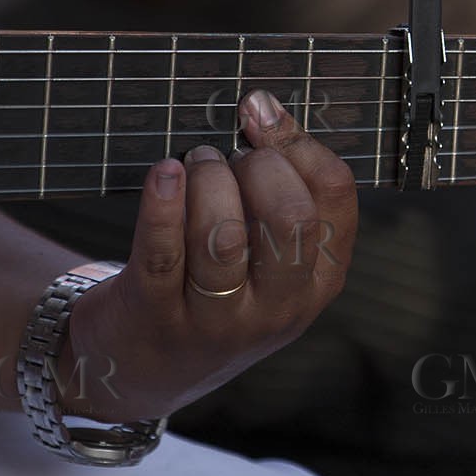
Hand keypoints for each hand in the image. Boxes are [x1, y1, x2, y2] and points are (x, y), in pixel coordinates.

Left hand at [61, 90, 357, 422]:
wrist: (140, 367)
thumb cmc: (213, 291)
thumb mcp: (270, 262)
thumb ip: (280, 196)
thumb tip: (263, 108)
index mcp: (318, 282)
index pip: (335, 196)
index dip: (299, 142)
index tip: (262, 113)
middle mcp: (276, 307)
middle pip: (288, 218)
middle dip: (257, 165)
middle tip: (229, 153)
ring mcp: (217, 319)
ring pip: (223, 234)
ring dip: (207, 178)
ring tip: (194, 163)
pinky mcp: (156, 316)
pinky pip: (163, 250)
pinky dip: (163, 202)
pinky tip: (164, 173)